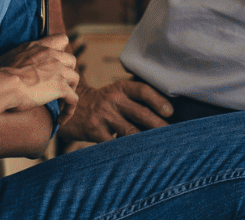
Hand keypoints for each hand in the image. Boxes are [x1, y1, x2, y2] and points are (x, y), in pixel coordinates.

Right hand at [0, 34, 78, 107]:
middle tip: (58, 85)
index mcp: (39, 47)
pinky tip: (61, 120)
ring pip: (75, 79)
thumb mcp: (7, 57)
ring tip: (60, 103)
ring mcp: (58, 70)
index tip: (57, 63)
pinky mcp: (61, 87)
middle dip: (68, 72)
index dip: (62, 51)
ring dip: (70, 90)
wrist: (2, 84)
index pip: (61, 39)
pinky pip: (73, 100)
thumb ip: (14, 57)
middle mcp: (52, 55)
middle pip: (71, 60)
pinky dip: (69, 110)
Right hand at [56, 78, 173, 142]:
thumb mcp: (116, 92)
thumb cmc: (103, 103)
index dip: (158, 100)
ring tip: (160, 149)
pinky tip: (139, 157)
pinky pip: (114, 143)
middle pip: (140, 112)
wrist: (71, 109)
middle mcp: (112, 99)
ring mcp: (103, 115)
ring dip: (146, 141)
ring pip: (129, 131)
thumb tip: (168, 112)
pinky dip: (128, 151)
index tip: (170, 112)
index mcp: (121, 87)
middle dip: (158, 125)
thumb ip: (136, 97)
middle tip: (172, 135)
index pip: (142, 90)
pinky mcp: (95, 131)